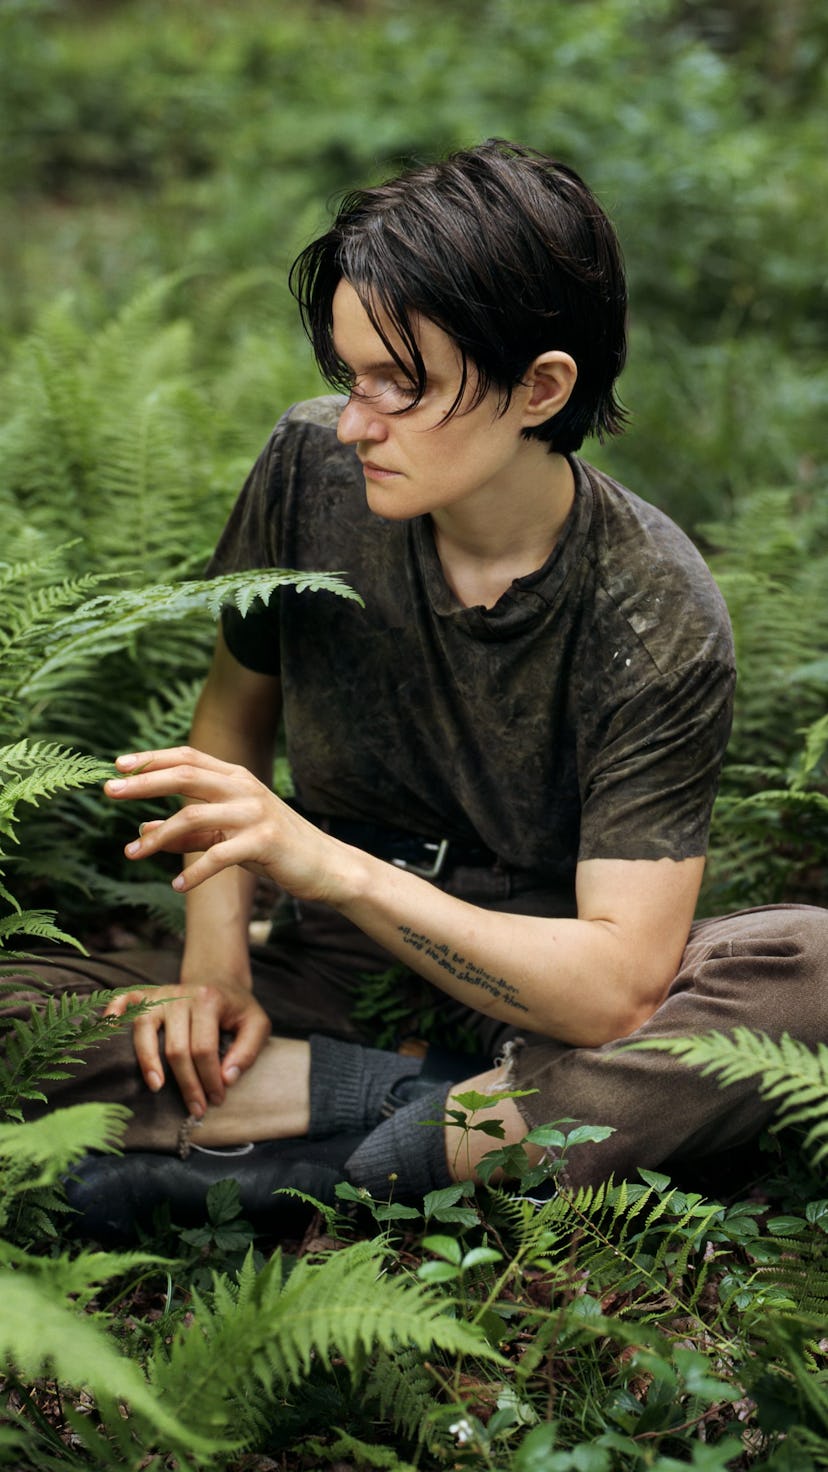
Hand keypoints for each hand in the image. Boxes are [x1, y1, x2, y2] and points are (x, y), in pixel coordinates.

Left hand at [104, 746, 355, 904]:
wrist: (326, 867)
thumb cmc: (275, 849)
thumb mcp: (228, 834)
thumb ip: (188, 832)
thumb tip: (141, 831)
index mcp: (236, 778)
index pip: (187, 757)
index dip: (152, 758)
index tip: (117, 765)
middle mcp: (244, 787)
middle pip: (184, 775)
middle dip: (143, 782)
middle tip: (108, 791)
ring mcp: (255, 812)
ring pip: (193, 815)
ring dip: (158, 836)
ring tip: (131, 855)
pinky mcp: (264, 841)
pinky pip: (218, 855)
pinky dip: (193, 872)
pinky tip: (177, 886)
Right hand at [104, 980, 271, 1116]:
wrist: (219, 980)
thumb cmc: (237, 1009)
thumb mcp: (257, 1024)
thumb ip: (247, 1051)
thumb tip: (227, 1079)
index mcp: (209, 1000)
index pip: (204, 1049)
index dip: (210, 1079)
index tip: (216, 1100)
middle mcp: (180, 994)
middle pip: (176, 1048)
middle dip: (187, 1084)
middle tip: (196, 1108)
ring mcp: (159, 994)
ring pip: (145, 1030)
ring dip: (149, 1062)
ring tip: (158, 1088)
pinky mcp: (143, 994)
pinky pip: (121, 1002)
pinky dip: (112, 1016)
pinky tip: (109, 1032)